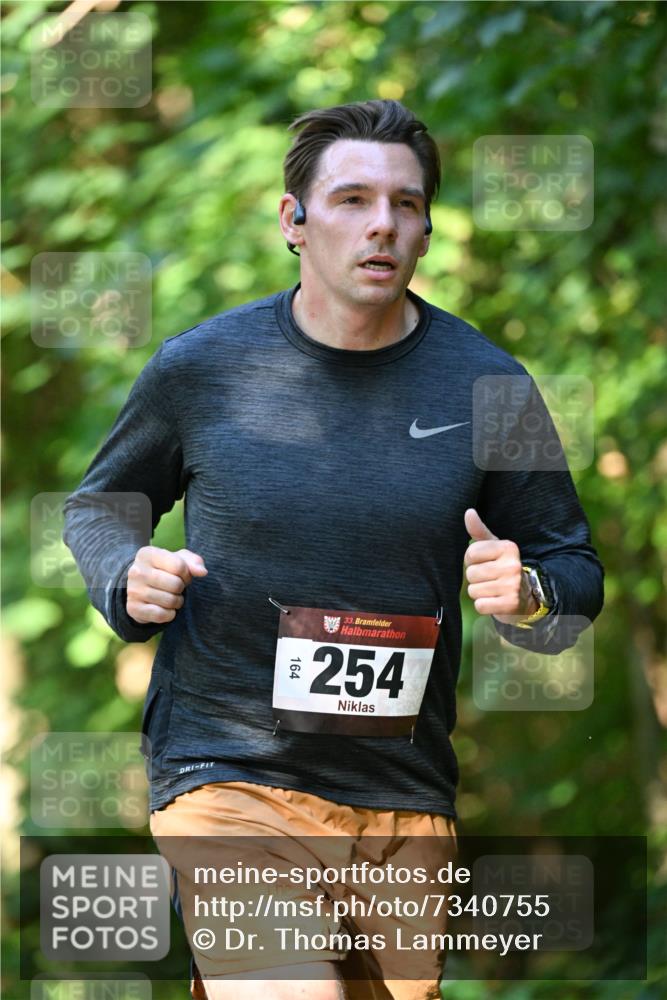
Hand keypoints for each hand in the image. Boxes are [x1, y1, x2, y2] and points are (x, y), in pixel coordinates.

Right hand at [126, 546, 206, 624]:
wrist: (141, 587)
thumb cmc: (164, 570)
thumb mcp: (179, 559)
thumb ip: (194, 562)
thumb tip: (202, 572)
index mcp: (147, 554)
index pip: (179, 566)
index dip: (187, 574)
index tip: (183, 575)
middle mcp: (136, 571)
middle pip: (176, 584)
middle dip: (181, 588)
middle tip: (176, 588)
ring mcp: (133, 590)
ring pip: (170, 601)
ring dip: (177, 602)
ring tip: (170, 596)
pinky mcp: (133, 608)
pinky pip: (161, 615)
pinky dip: (169, 614)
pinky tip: (165, 608)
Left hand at [463, 509, 536, 624]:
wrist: (527, 594)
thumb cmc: (503, 566)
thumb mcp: (493, 547)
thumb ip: (479, 531)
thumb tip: (468, 512)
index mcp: (508, 548)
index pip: (470, 554)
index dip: (472, 561)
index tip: (484, 563)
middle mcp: (513, 565)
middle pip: (471, 574)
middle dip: (475, 578)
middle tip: (489, 579)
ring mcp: (513, 586)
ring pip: (474, 591)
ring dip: (479, 592)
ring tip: (492, 589)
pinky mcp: (511, 604)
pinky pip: (480, 606)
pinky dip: (483, 605)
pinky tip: (494, 601)